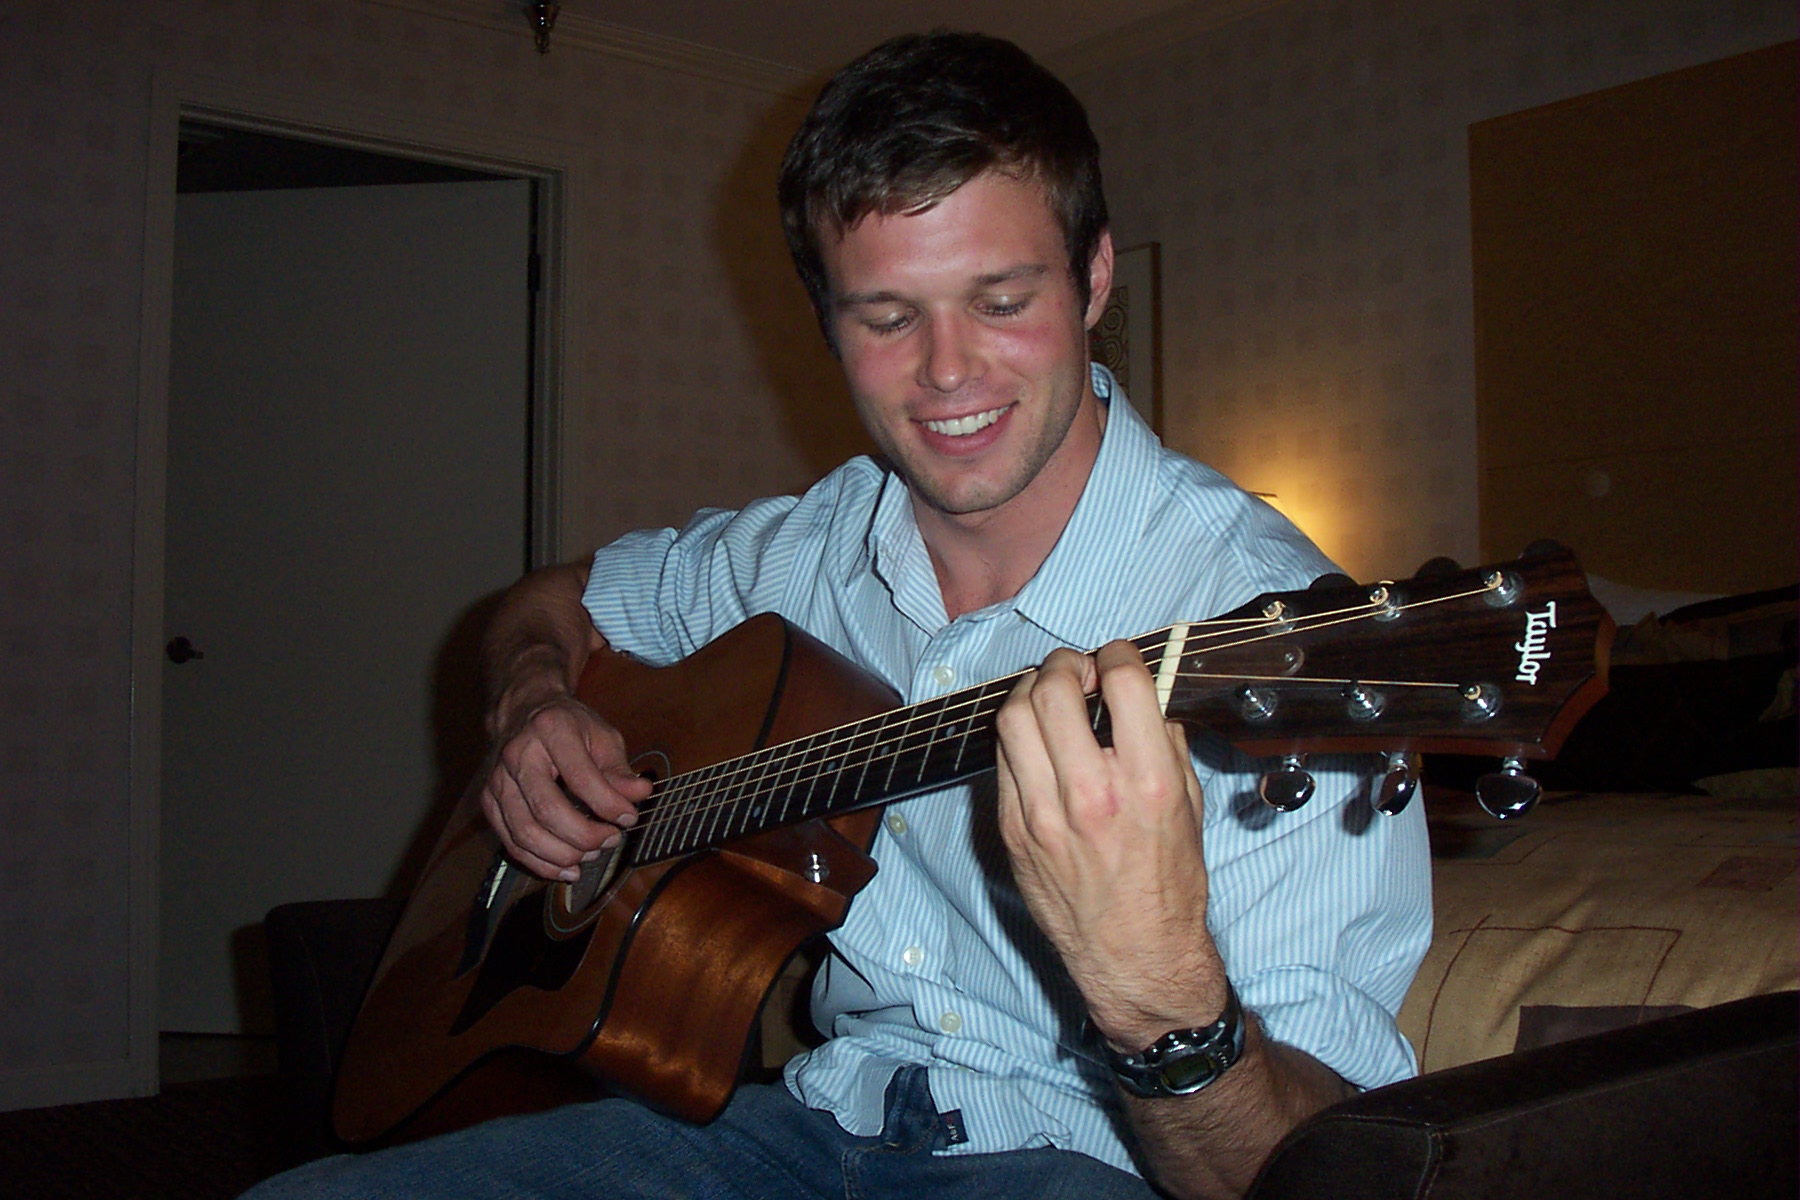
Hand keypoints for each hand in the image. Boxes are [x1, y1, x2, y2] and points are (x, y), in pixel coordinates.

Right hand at [480, 676, 652, 882]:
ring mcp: (498, 779)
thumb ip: (620, 769)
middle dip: (585, 835)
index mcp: (551, 729)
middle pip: (548, 810)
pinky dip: (541, 864)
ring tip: (592, 854)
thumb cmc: (569, 726)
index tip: (629, 818)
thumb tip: (641, 794)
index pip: (580, 777)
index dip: (608, 804)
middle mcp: (518, 754)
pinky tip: (567, 868)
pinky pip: (512, 844)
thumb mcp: (602, 736)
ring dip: (563, 854)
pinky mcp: (488, 801)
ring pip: (525, 833)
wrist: (525, 712)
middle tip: (611, 840)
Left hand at [994, 640, 1227, 1049]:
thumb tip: (1143, 697)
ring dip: (1031, 693)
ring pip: (1013, 718)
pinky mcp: (1014, 831)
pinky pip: (1003, 760)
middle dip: (1065, 665)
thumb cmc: (1170, 884)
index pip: (1122, 683)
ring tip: (1050, 698)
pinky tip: (1038, 742)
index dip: (1118, 655)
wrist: (1135, 957)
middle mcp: (1091, 795)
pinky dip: (1020, 738)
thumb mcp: (1190, 806)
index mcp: (1147, 783)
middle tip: (1077, 671)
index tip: (1117, 659)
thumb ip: (1165, 744)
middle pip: (1053, 691)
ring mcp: (1043, 814)